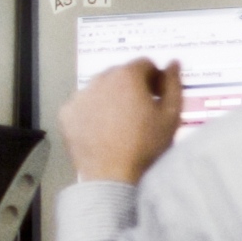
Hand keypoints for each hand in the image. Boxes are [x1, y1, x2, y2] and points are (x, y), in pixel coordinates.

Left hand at [59, 58, 186, 187]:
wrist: (113, 177)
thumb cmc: (146, 147)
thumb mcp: (171, 115)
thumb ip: (174, 84)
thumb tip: (173, 63)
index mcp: (127, 75)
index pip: (145, 65)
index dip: (155, 79)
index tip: (158, 98)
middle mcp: (100, 79)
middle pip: (121, 74)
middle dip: (132, 87)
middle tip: (140, 113)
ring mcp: (80, 96)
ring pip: (100, 89)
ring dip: (111, 98)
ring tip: (120, 124)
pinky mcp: (66, 114)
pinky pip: (83, 106)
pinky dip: (92, 113)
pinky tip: (102, 131)